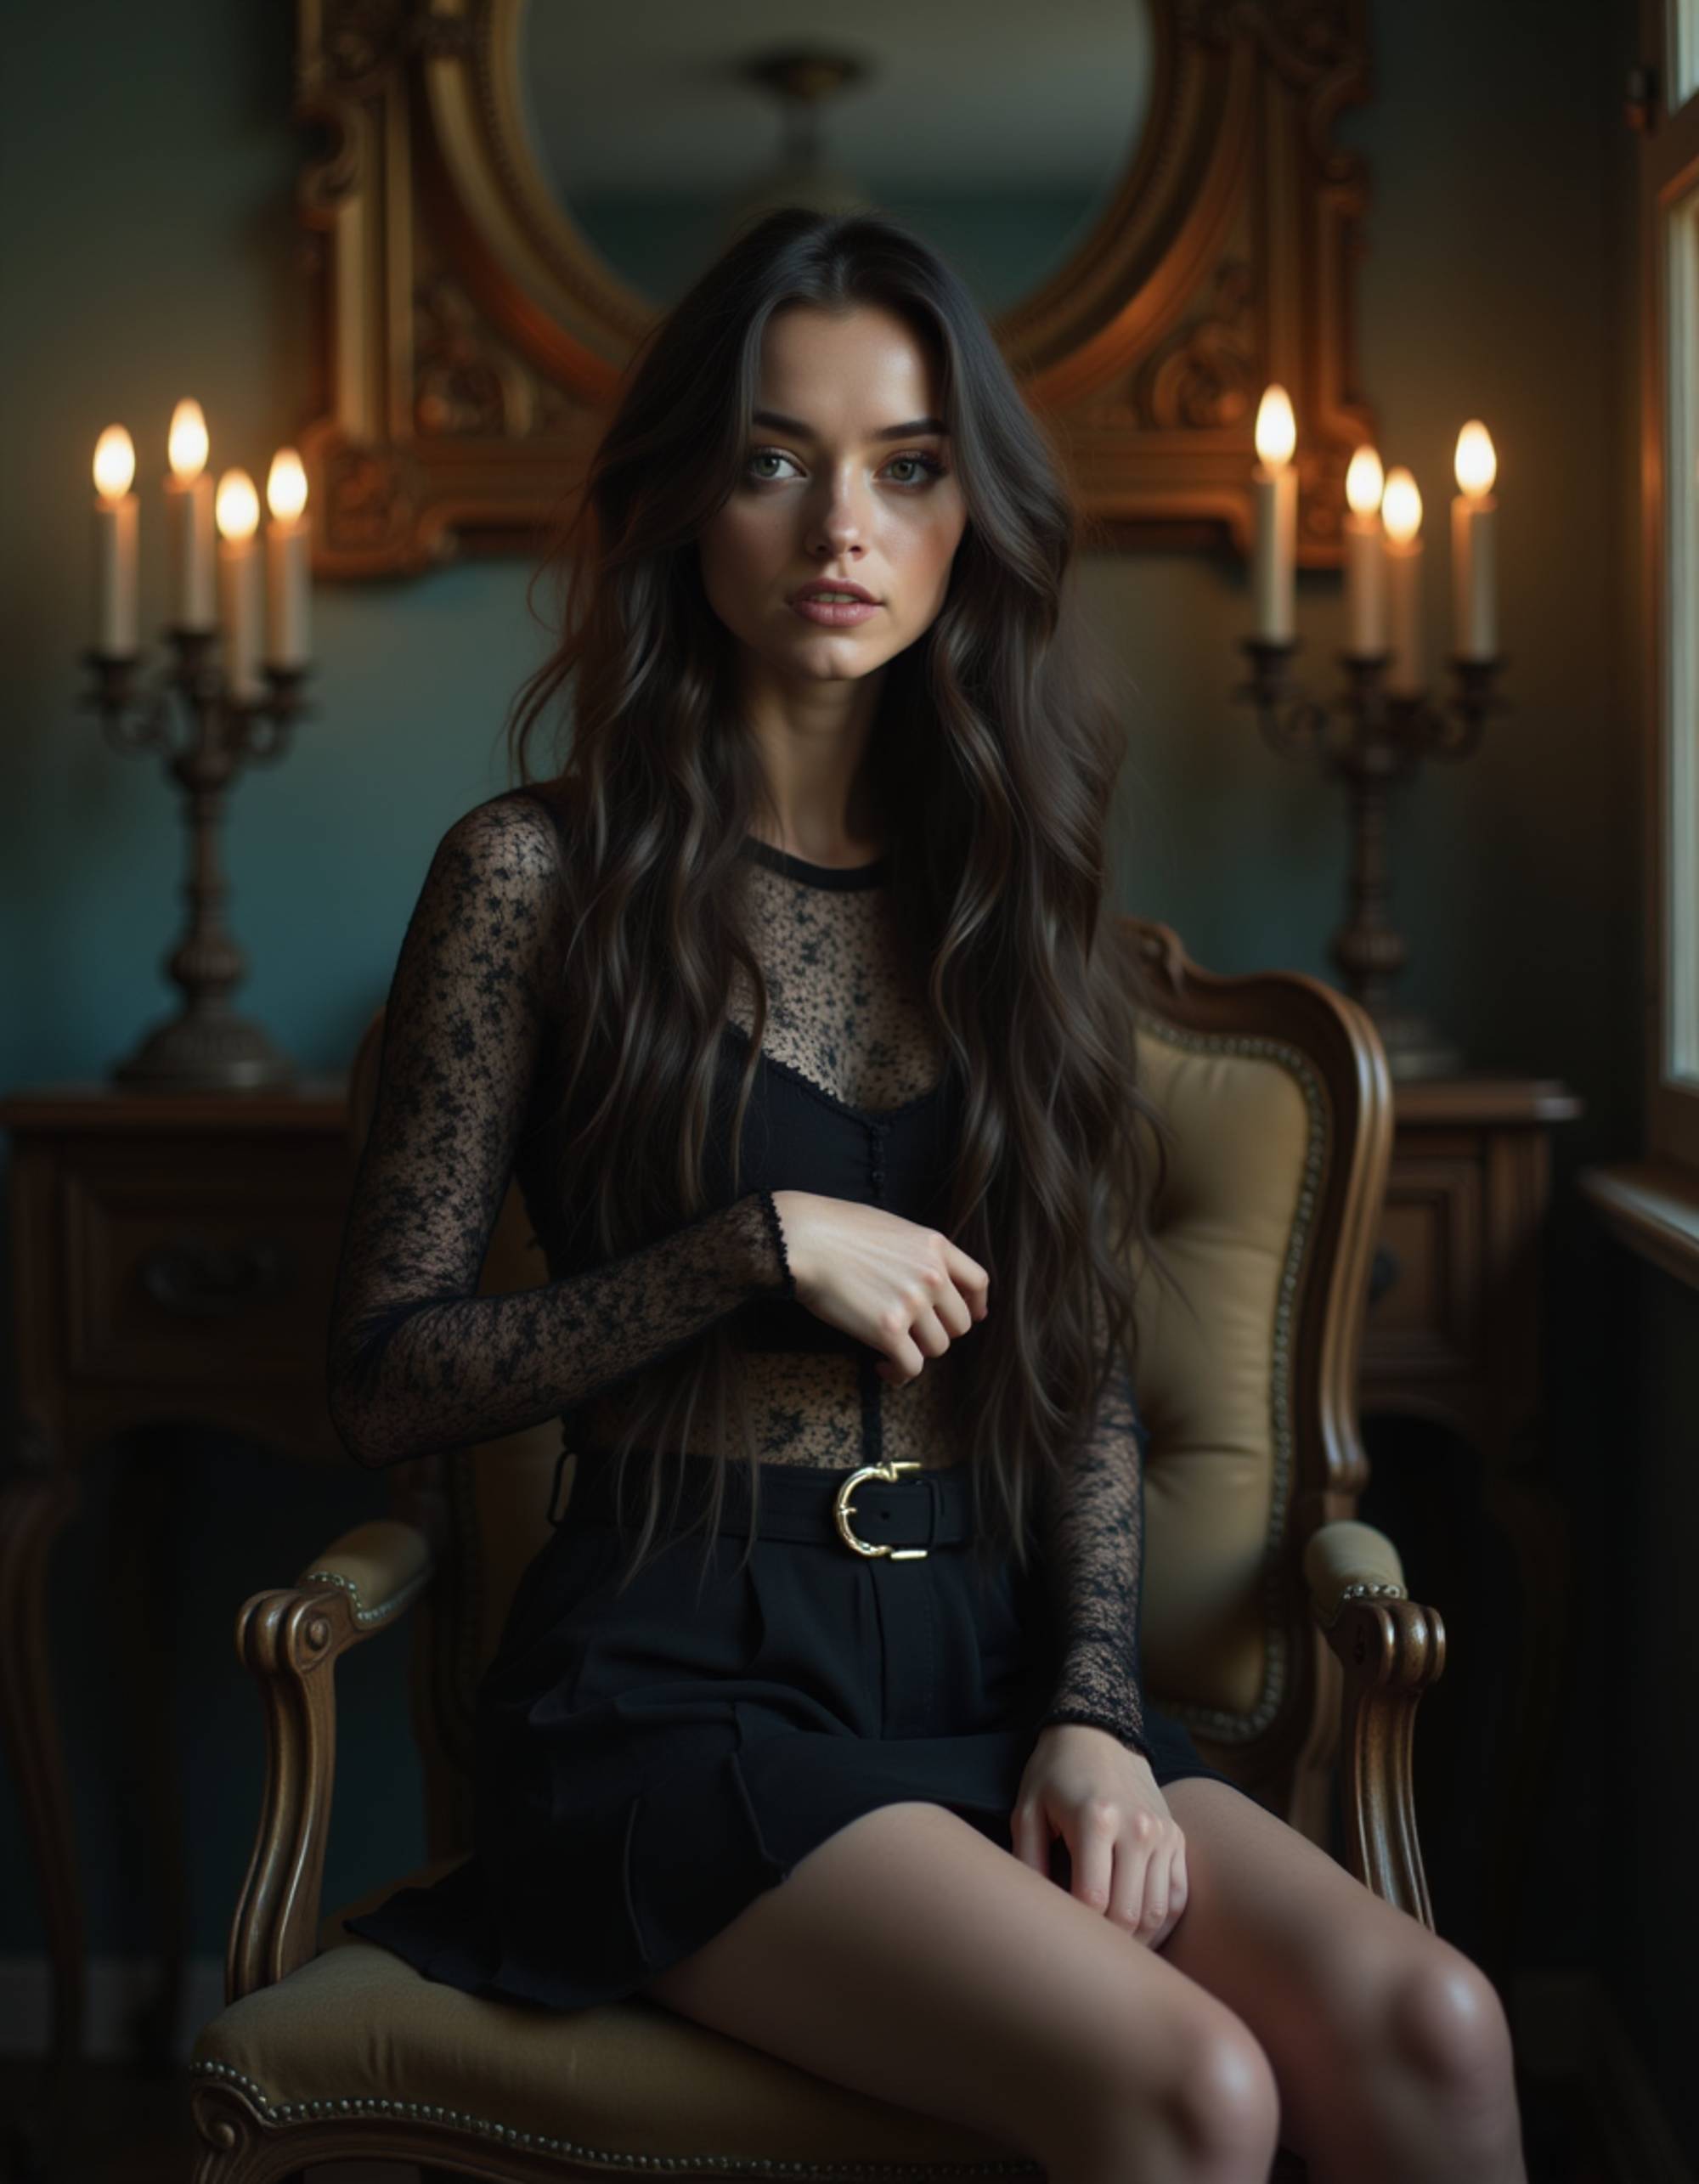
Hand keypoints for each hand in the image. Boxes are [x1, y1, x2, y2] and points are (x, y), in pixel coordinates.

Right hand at [769, 1191, 988, 1384]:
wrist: (805, 1239)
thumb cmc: (836, 1228)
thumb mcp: (892, 1228)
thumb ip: (917, 1253)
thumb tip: (924, 1277)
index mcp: (935, 1246)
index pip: (978, 1282)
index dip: (976, 1305)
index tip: (971, 1316)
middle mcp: (932, 1275)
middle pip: (959, 1323)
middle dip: (939, 1332)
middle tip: (914, 1334)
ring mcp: (912, 1303)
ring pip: (937, 1347)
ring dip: (916, 1352)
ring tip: (891, 1350)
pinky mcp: (888, 1330)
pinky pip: (910, 1367)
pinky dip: (898, 1374)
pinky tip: (882, 1367)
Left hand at [1010, 1722, 1187, 1948]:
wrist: (1099, 1733)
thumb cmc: (1055, 1773)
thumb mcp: (1027, 1809)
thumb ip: (1027, 1861)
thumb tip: (1034, 1913)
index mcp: (1097, 1820)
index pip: (1093, 1900)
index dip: (1078, 1930)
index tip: (1061, 1938)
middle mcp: (1137, 1828)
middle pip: (1129, 1913)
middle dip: (1107, 1943)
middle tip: (1084, 1954)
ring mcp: (1163, 1833)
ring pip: (1157, 1912)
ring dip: (1135, 1940)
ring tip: (1110, 1951)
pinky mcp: (1177, 1837)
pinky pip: (1177, 1896)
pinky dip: (1161, 1923)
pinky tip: (1138, 1933)